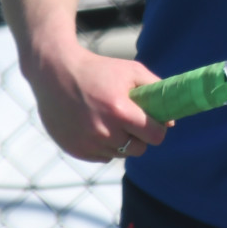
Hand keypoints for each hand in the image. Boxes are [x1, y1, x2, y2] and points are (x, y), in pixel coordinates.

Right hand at [23, 43, 171, 162]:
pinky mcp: (75, 150)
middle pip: (138, 149)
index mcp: (120, 111)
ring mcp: (88, 143)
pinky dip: (104, 146)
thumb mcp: (131, 71)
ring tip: (110, 119)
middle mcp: (103, 131)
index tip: (153, 122)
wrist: (55, 74)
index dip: (157, 129)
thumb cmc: (99, 70)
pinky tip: (95, 125)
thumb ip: (156, 92)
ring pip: (120, 154)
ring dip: (120, 141)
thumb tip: (171, 122)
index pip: (154, 136)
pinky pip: (102, 157)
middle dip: (139, 136)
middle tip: (131, 121)